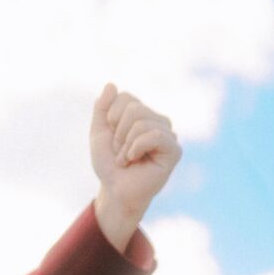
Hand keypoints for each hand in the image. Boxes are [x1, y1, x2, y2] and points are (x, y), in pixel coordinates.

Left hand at [89, 84, 179, 250]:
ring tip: (127, 158)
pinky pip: (153, 135)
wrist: (115, 190)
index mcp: (142, 114)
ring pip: (141, 121)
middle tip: (120, 151)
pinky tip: (135, 160)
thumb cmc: (109, 164)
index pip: (124, 97)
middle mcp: (158, 120)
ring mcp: (168, 134)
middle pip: (133, 108)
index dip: (111, 118)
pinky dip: (136, 148)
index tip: (112, 138)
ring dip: (125, 144)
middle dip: (118, 133)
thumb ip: (102, 108)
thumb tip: (111, 84)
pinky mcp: (174, 149)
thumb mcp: (99, 133)